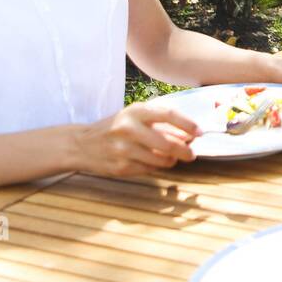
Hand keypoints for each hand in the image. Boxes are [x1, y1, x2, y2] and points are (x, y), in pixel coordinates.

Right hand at [73, 102, 198, 176]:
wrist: (81, 144)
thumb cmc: (115, 128)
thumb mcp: (135, 118)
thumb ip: (160, 124)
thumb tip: (189, 135)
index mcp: (135, 111)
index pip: (168, 115)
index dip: (187, 124)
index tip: (199, 132)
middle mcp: (129, 129)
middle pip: (168, 143)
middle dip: (185, 151)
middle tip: (191, 154)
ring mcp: (124, 150)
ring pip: (161, 160)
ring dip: (172, 161)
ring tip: (173, 158)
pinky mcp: (120, 167)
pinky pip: (149, 170)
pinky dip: (157, 168)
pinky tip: (154, 163)